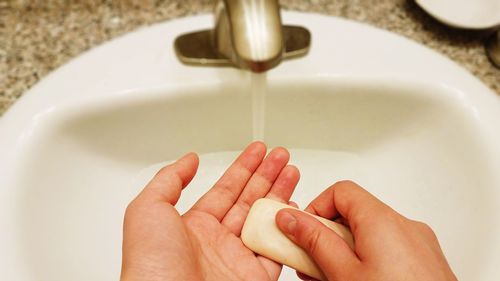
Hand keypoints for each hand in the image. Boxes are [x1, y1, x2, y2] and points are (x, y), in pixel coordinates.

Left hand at [121, 142, 299, 280]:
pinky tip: (296, 211)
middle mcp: (218, 242)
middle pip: (250, 200)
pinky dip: (290, 233)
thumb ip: (169, 180)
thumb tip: (189, 160)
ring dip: (281, 194)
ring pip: (266, 221)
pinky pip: (278, 252)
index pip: (225, 189)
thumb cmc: (151, 265)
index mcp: (194, 226)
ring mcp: (238, 260)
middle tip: (281, 156)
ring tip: (293, 171)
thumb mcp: (147, 210)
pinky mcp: (255, 278)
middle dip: (267, 175)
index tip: (258, 151)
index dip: (243, 167)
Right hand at [276, 181, 457, 280]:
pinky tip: (357, 280)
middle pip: (354, 214)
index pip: (340, 191)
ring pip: (370, 234)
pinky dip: (367, 259)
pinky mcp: (425, 260)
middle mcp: (404, 225)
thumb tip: (293, 220)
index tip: (302, 231)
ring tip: (331, 276)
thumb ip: (315, 241)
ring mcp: (418, 243)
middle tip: (312, 261)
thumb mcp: (343, 274)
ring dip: (345, 251)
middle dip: (327, 236)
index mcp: (382, 220)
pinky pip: (388, 248)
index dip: (316, 208)